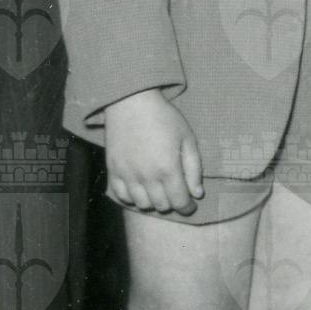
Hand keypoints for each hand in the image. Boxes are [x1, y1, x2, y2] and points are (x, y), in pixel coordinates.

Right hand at [103, 88, 203, 213]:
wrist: (131, 103)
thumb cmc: (164, 118)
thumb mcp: (187, 138)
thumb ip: (193, 168)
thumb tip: (197, 194)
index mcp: (168, 168)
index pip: (179, 201)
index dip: (187, 207)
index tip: (190, 205)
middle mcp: (146, 176)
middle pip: (161, 205)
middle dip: (172, 203)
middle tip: (175, 193)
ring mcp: (127, 175)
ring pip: (142, 204)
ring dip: (153, 202)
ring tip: (158, 190)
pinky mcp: (113, 171)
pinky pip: (121, 196)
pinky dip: (132, 197)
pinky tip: (140, 188)